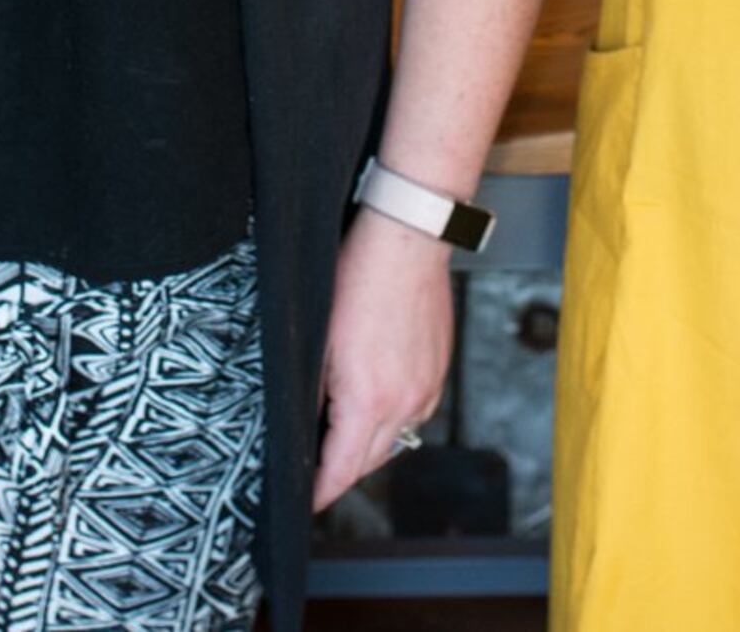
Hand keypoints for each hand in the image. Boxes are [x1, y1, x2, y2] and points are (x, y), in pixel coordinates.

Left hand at [311, 209, 454, 511]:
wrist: (406, 240)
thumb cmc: (358, 278)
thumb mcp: (316, 340)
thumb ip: (311, 393)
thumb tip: (299, 428)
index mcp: (369, 400)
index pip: (342, 470)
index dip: (320, 490)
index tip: (306, 500)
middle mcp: (406, 402)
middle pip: (371, 461)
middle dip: (343, 470)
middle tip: (316, 470)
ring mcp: (427, 387)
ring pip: (396, 438)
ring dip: (369, 443)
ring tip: (342, 435)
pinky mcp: (439, 370)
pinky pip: (414, 412)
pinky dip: (393, 417)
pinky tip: (376, 400)